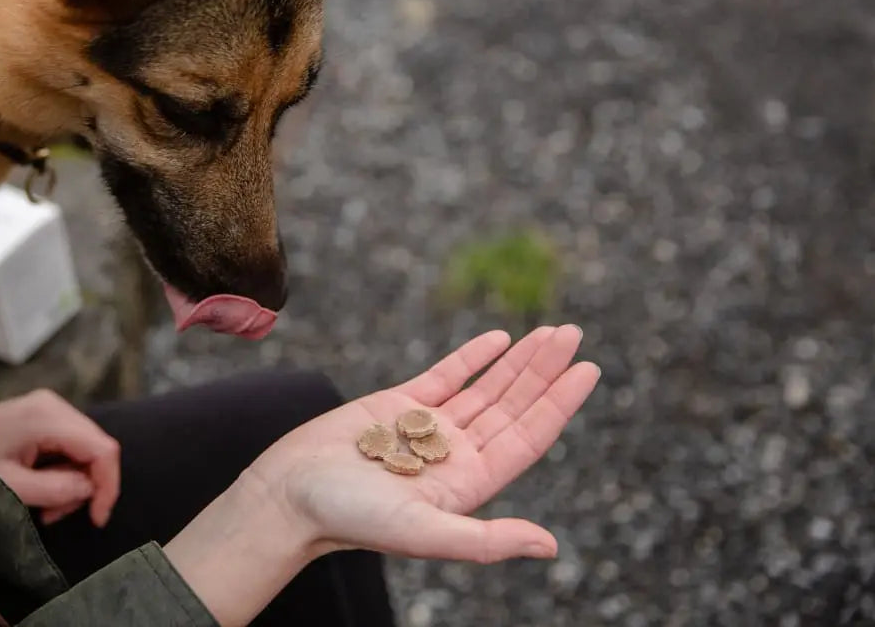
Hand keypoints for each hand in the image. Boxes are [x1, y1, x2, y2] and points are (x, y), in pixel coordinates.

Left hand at [0, 389, 120, 526]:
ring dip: (71, 483)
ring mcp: (48, 409)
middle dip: (85, 487)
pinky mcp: (41, 417)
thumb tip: (89, 491)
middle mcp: (55, 406)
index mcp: (49, 416)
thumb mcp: (10, 485)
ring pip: (85, 451)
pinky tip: (39, 487)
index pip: (103, 449)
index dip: (107, 486)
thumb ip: (54, 489)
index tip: (95, 519)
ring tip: (42, 504)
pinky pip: (69, 447)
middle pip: (97, 449)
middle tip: (52, 514)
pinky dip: (61, 473)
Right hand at [166, 326, 598, 625]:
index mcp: (469, 483)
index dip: (559, 403)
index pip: (527, 437)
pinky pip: (446, 376)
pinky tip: (499, 338)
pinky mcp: (397, 404)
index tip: (588, 370)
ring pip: (485, 387)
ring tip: (551, 332)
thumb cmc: (350, 518)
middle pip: (512, 405)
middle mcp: (455, 454)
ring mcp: (428, 427)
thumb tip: (551, 546)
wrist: (290, 493)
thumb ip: (487, 540)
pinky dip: (473, 357)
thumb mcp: (423, 531)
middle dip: (544, 371)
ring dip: (518, 360)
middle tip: (575, 335)